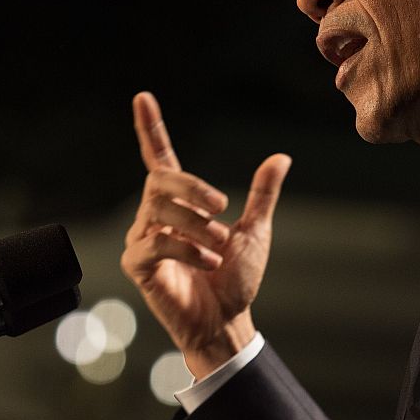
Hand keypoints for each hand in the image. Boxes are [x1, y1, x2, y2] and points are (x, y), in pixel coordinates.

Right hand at [121, 92, 290, 377]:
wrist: (227, 322)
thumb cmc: (235, 281)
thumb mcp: (254, 232)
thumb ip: (261, 195)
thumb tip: (281, 158)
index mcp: (180, 204)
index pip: (159, 158)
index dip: (150, 128)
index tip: (142, 97)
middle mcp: (155, 216)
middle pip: (160, 179)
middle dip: (193, 188)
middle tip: (223, 207)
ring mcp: (142, 239)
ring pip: (158, 208)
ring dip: (195, 224)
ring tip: (217, 247)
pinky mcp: (138, 265)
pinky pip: (156, 242)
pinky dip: (187, 250)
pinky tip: (207, 262)